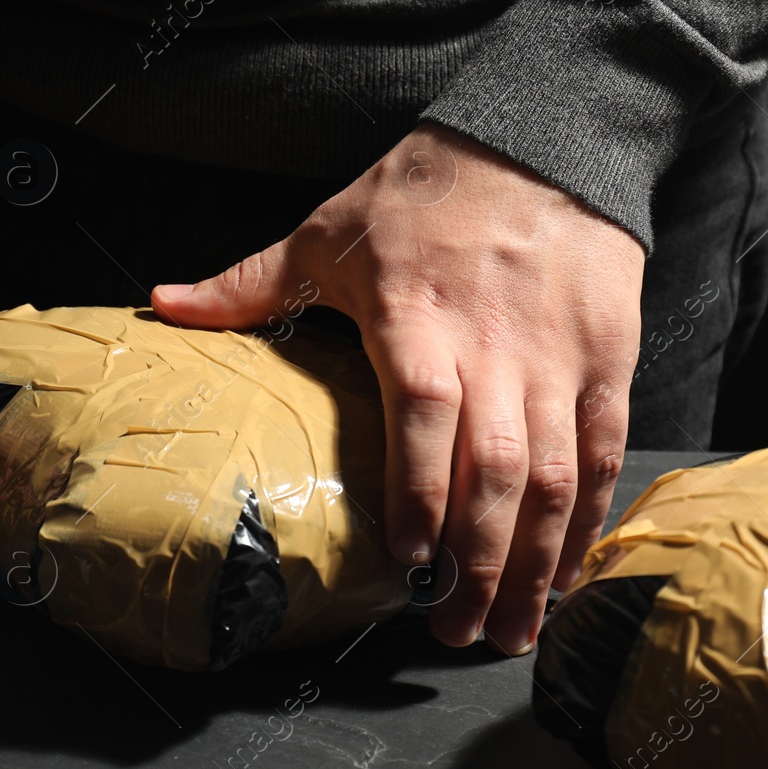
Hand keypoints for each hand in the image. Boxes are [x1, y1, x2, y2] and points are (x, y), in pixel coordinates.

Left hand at [151, 122, 643, 650]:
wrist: (541, 136)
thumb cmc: (423, 191)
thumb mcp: (327, 231)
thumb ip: (247, 283)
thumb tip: (159, 307)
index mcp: (417, 319)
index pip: (425, 418)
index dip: (421, 494)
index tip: (409, 564)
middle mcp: (494, 347)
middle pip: (494, 470)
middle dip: (479, 562)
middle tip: (454, 632)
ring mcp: (558, 358)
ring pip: (553, 476)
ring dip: (534, 560)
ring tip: (511, 629)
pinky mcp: (608, 358)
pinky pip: (602, 449)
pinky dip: (588, 516)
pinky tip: (568, 569)